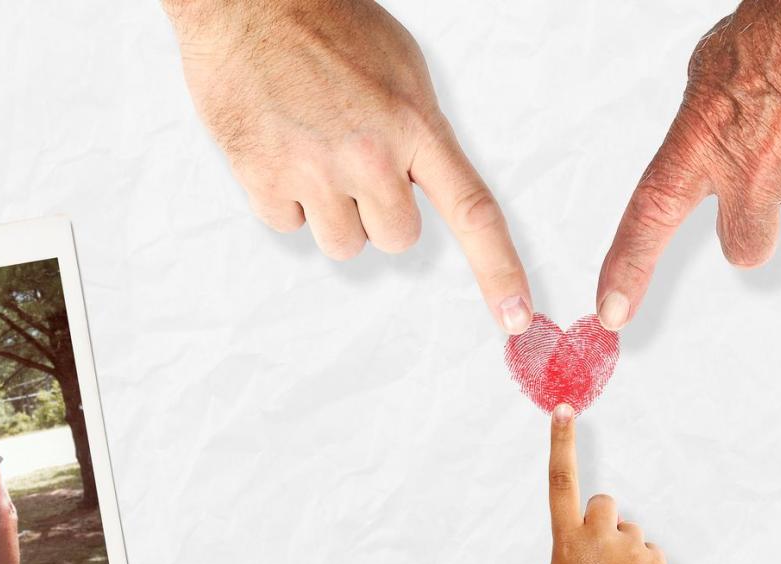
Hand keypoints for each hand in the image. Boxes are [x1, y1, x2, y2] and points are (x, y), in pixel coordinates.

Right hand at [163, 0, 532, 333]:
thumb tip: (425, 183)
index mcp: (416, 125)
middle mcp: (371, 155)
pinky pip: (287, 224)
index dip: (498, 270)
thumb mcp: (401, 71)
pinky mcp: (264, 176)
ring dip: (332, 212)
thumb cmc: (328, 24)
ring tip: (314, 152)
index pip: (472, 211)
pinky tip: (280, 149)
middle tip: (356, 164)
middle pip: (397, 239)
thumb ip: (419, 135)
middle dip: (381, 213)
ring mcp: (316, 169)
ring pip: (343, 244)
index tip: (516, 316)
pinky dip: (283, 197)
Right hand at [547, 404, 665, 563]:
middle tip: (601, 559)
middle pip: (607, 503)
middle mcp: (595, 537)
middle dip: (606, 522)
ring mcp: (628, 549)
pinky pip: (651, 553)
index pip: (561, 480)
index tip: (563, 409)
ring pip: (632, 532)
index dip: (561, 442)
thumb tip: (607, 530)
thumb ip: (580, 542)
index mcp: (564, 539)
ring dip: (626, 552)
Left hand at [596, 0, 780, 330]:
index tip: (612, 312)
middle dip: (747, 225)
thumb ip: (701, 133)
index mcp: (705, 140)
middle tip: (758, 176)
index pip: (652, 215)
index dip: (629, 269)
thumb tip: (707, 164)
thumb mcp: (712, 70)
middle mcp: (756, 171)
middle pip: (744, 250)